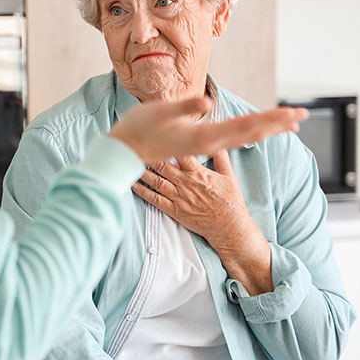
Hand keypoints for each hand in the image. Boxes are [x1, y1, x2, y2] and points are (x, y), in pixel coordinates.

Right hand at [109, 97, 307, 163]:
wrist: (125, 151)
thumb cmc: (139, 128)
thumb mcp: (159, 112)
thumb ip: (184, 107)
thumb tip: (206, 102)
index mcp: (203, 136)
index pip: (245, 127)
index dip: (270, 120)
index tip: (292, 114)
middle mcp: (209, 143)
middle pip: (252, 134)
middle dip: (278, 124)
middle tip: (303, 115)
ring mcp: (206, 145)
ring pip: (245, 137)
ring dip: (269, 129)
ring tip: (290, 123)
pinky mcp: (201, 144)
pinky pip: (234, 139)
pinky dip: (252, 132)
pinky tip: (261, 130)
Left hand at [131, 149, 274, 293]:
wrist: (228, 228)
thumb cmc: (230, 202)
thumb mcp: (229, 176)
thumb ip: (220, 157)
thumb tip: (216, 140)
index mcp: (198, 173)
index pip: (181, 153)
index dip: (168, 142)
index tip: (158, 131)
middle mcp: (186, 184)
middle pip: (163, 165)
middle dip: (149, 154)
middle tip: (137, 143)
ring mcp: (178, 198)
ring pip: (156, 181)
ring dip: (142, 170)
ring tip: (130, 159)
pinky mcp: (174, 210)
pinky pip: (155, 200)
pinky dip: (142, 191)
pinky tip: (132, 183)